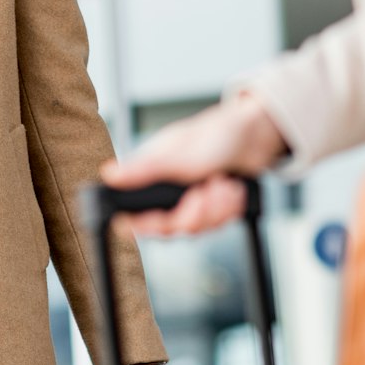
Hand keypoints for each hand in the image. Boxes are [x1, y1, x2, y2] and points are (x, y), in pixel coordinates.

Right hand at [101, 92, 288, 236]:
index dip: (149, 225)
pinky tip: (232, 188)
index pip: (137, 218)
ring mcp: (191, 201)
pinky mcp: (212, 207)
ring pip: (197, 229)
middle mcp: (169, 193)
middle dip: (195, 213)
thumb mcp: (178, 153)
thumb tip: (109, 175)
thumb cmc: (214, 135)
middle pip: (172, 229)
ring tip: (223, 183)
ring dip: (216, 208)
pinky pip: (217, 225)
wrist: (255, 135)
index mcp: (153, 178)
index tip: (167, 222)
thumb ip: (144, 169)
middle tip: (205, 191)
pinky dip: (229, 208)